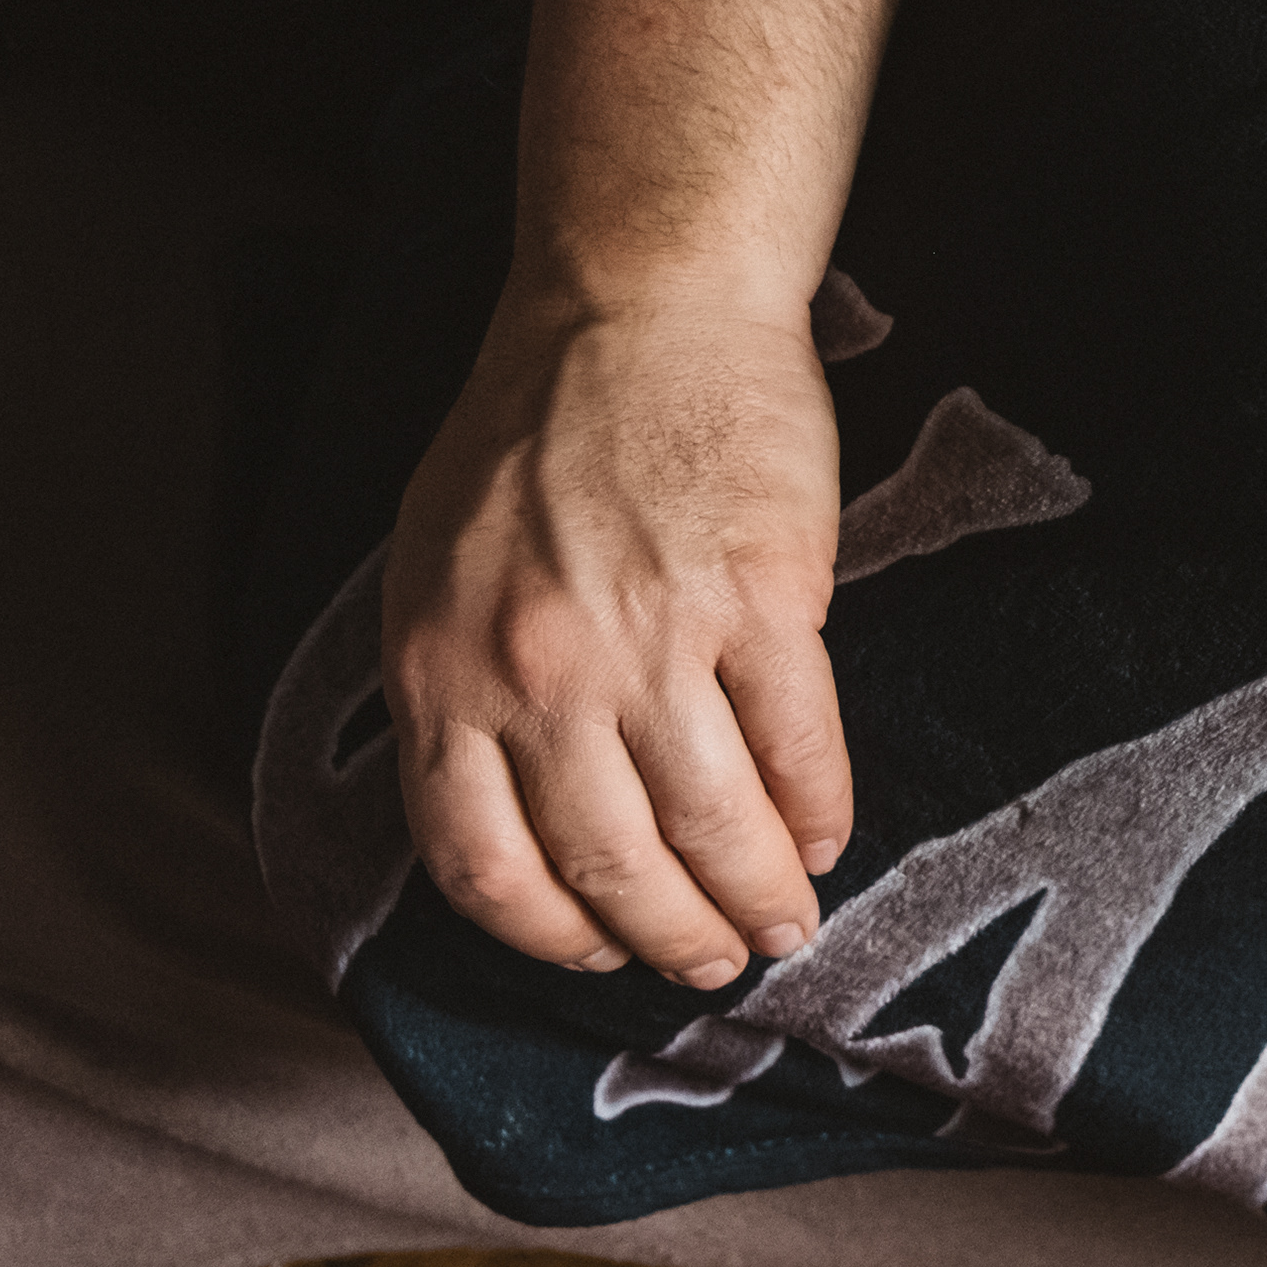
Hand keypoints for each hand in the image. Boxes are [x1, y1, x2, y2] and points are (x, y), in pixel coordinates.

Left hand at [383, 282, 851, 986]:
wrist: (639, 302)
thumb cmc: (538, 427)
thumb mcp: (440, 567)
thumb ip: (462, 684)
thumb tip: (513, 808)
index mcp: (442, 670)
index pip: (482, 864)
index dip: (551, 935)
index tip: (600, 954)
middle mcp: (539, 672)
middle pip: (610, 864)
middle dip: (673, 939)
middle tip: (717, 964)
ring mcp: (653, 636)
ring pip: (710, 822)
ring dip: (756, 895)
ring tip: (786, 922)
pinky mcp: (761, 596)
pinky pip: (797, 742)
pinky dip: (817, 808)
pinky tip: (826, 833)